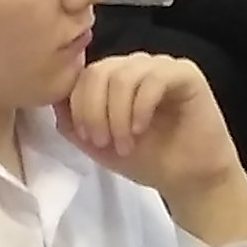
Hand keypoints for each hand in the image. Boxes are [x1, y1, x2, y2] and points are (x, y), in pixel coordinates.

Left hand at [60, 50, 246, 229]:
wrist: (190, 179)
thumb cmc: (149, 160)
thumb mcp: (99, 145)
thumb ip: (74, 123)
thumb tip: (55, 101)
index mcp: (114, 78)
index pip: (83, 75)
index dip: (78, 105)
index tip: (85, 138)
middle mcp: (136, 67)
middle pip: (99, 71)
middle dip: (94, 111)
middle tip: (102, 142)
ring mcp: (160, 67)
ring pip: (123, 75)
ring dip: (116, 115)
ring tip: (124, 144)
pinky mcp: (185, 74)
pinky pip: (153, 78)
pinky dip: (140, 107)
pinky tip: (141, 130)